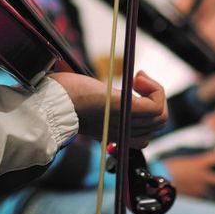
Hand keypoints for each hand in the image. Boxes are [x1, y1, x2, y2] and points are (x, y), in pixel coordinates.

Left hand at [52, 70, 166, 147]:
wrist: (53, 102)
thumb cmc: (64, 98)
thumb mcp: (88, 107)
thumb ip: (104, 108)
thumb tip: (114, 93)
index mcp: (113, 134)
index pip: (145, 136)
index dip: (147, 113)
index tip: (134, 91)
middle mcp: (122, 133)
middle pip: (157, 125)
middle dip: (156, 99)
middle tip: (138, 80)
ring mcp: (125, 122)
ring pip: (161, 117)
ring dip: (156, 92)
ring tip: (138, 78)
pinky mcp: (125, 109)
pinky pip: (156, 106)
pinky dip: (155, 89)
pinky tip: (138, 77)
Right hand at [163, 152, 214, 198]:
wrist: (158, 182)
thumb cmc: (169, 168)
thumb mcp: (184, 162)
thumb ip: (195, 164)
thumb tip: (200, 166)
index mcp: (199, 164)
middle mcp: (203, 176)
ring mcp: (199, 188)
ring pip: (213, 194)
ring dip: (212, 192)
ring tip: (211, 192)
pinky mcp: (194, 197)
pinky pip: (201, 199)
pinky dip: (200, 197)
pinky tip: (195, 195)